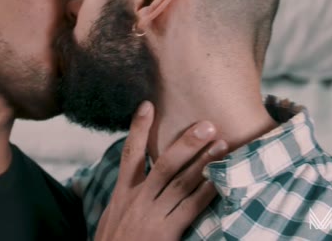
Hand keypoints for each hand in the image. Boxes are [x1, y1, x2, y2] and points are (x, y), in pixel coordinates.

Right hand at [94, 101, 227, 240]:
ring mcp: (152, 216)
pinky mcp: (166, 233)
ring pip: (181, 183)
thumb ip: (124, 198)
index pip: (130, 154)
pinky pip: (190, 208)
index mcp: (122, 194)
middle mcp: (137, 200)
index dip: (138, 128)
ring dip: (202, 162)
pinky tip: (219, 181)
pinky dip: (206, 193)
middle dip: (186, 142)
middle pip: (164, 164)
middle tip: (206, 124)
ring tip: (221, 145)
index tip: (147, 104)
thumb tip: (131, 178)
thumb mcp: (111, 217)